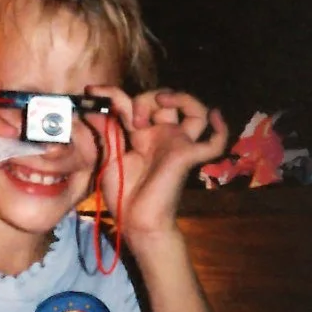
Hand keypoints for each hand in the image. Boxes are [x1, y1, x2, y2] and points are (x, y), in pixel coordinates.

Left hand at [87, 86, 227, 241]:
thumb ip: (106, 131)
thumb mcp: (107, 157)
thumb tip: (94, 106)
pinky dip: (221, 129)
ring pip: (194, 110)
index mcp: (140, 134)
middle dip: (145, 99)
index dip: (111, 93)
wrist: (135, 220)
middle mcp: (161, 135)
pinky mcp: (188, 156)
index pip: (130, 103)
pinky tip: (215, 115)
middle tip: (131, 120)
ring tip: (161, 105)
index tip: (90, 91)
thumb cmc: (122, 194)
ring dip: (180, 99)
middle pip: (163, 100)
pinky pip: (215, 143)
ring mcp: (177, 144)